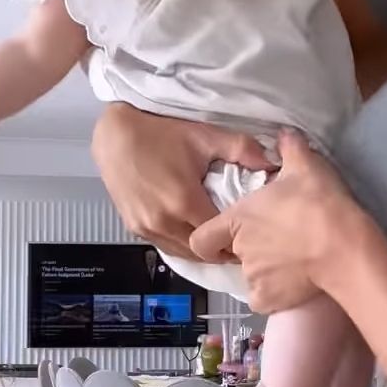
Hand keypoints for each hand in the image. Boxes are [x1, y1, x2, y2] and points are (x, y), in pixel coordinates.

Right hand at [91, 105, 272, 257]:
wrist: (115, 134)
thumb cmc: (159, 133)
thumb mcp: (204, 136)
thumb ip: (241, 149)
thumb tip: (272, 162)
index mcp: (184, 203)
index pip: (218, 236)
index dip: (235, 236)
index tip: (248, 232)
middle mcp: (163, 222)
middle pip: (201, 252)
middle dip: (220, 249)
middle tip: (236, 238)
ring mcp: (146, 228)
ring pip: (182, 253)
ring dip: (200, 250)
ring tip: (216, 238)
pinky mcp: (134, 228)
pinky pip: (165, 246)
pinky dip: (181, 244)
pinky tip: (192, 231)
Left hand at [191, 132, 359, 311]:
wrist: (343, 247)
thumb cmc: (319, 203)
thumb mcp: (305, 165)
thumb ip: (290, 147)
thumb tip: (285, 132)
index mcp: (238, 219)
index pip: (202, 237)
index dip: (211, 237)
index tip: (229, 234)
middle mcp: (239, 250)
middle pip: (234, 253)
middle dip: (250, 248)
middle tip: (278, 239)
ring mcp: (253, 277)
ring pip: (251, 275)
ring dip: (265, 269)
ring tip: (293, 259)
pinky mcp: (269, 299)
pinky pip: (263, 299)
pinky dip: (273, 294)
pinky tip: (292, 282)